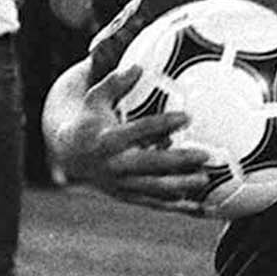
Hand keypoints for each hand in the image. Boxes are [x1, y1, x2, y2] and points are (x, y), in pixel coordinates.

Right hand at [53, 63, 227, 214]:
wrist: (70, 156)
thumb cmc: (89, 119)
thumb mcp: (95, 97)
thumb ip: (114, 82)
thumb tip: (137, 66)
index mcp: (109, 139)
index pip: (140, 130)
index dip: (163, 124)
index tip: (187, 116)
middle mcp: (116, 164)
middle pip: (152, 164)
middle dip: (179, 161)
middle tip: (205, 154)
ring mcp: (123, 184)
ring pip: (155, 189)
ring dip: (181, 186)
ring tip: (205, 180)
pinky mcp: (129, 197)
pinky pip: (156, 204)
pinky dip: (178, 208)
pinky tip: (202, 209)